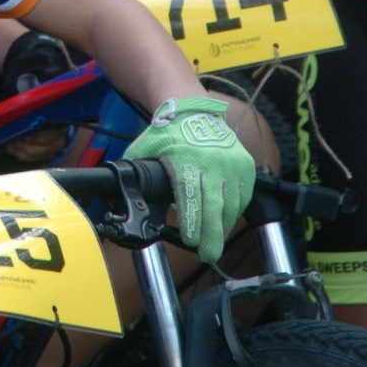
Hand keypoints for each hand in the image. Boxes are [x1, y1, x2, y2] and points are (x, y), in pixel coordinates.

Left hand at [123, 97, 254, 263]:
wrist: (195, 111)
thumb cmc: (168, 133)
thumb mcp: (146, 149)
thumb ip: (136, 170)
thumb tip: (121, 190)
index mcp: (185, 160)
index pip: (190, 197)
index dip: (191, 222)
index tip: (190, 241)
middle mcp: (212, 163)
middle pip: (213, 207)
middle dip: (211, 235)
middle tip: (207, 255)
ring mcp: (232, 164)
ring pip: (230, 205)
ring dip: (222, 226)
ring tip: (213, 242)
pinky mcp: (245, 166)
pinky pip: (242, 196)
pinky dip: (233, 211)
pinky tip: (224, 221)